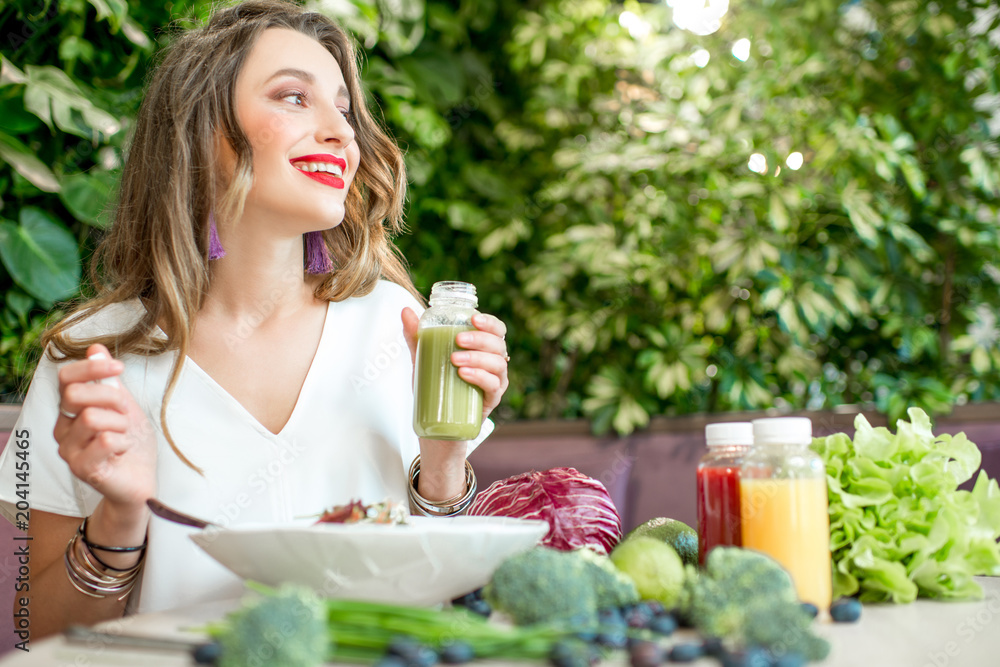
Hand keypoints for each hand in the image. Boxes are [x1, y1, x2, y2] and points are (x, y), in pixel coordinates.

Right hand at [53, 344, 156, 510]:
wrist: (141, 479)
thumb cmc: (131, 442)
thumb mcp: (124, 405)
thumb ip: (109, 380)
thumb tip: (96, 349)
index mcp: (71, 410)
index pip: (66, 378)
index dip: (92, 367)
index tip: (119, 366)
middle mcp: (63, 428)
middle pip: (76, 394)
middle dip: (111, 397)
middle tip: (126, 413)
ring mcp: (69, 449)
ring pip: (92, 418)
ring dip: (121, 424)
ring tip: (125, 436)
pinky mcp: (81, 468)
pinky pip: (105, 441)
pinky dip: (123, 442)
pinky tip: (123, 451)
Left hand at [401, 308, 509, 420]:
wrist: (438, 424)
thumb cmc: (437, 387)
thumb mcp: (425, 359)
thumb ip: (416, 336)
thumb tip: (405, 311)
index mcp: (483, 349)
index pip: (496, 330)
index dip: (489, 322)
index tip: (474, 318)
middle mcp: (494, 363)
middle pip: (498, 344)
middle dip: (479, 339)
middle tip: (458, 340)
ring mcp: (496, 382)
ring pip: (497, 364)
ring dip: (478, 358)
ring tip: (455, 360)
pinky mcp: (491, 400)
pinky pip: (493, 386)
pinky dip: (480, 377)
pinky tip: (465, 374)